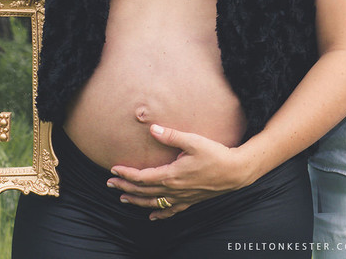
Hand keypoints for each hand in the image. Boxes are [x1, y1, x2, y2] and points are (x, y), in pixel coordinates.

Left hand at [107, 124, 257, 220]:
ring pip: (153, 203)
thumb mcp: (193, 141)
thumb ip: (171, 136)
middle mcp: (174, 189)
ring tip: (123, 198)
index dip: (126, 174)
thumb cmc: (215, 154)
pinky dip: (159, 213)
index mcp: (171, 175)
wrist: (235, 172)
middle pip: (144, 191)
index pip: (142, 177)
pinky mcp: (191, 200)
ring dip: (136, 201)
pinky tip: (152, 216)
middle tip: (110, 184)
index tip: (113, 169)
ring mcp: (182, 197)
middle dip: (125, 187)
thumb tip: (152, 129)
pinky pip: (171, 210)